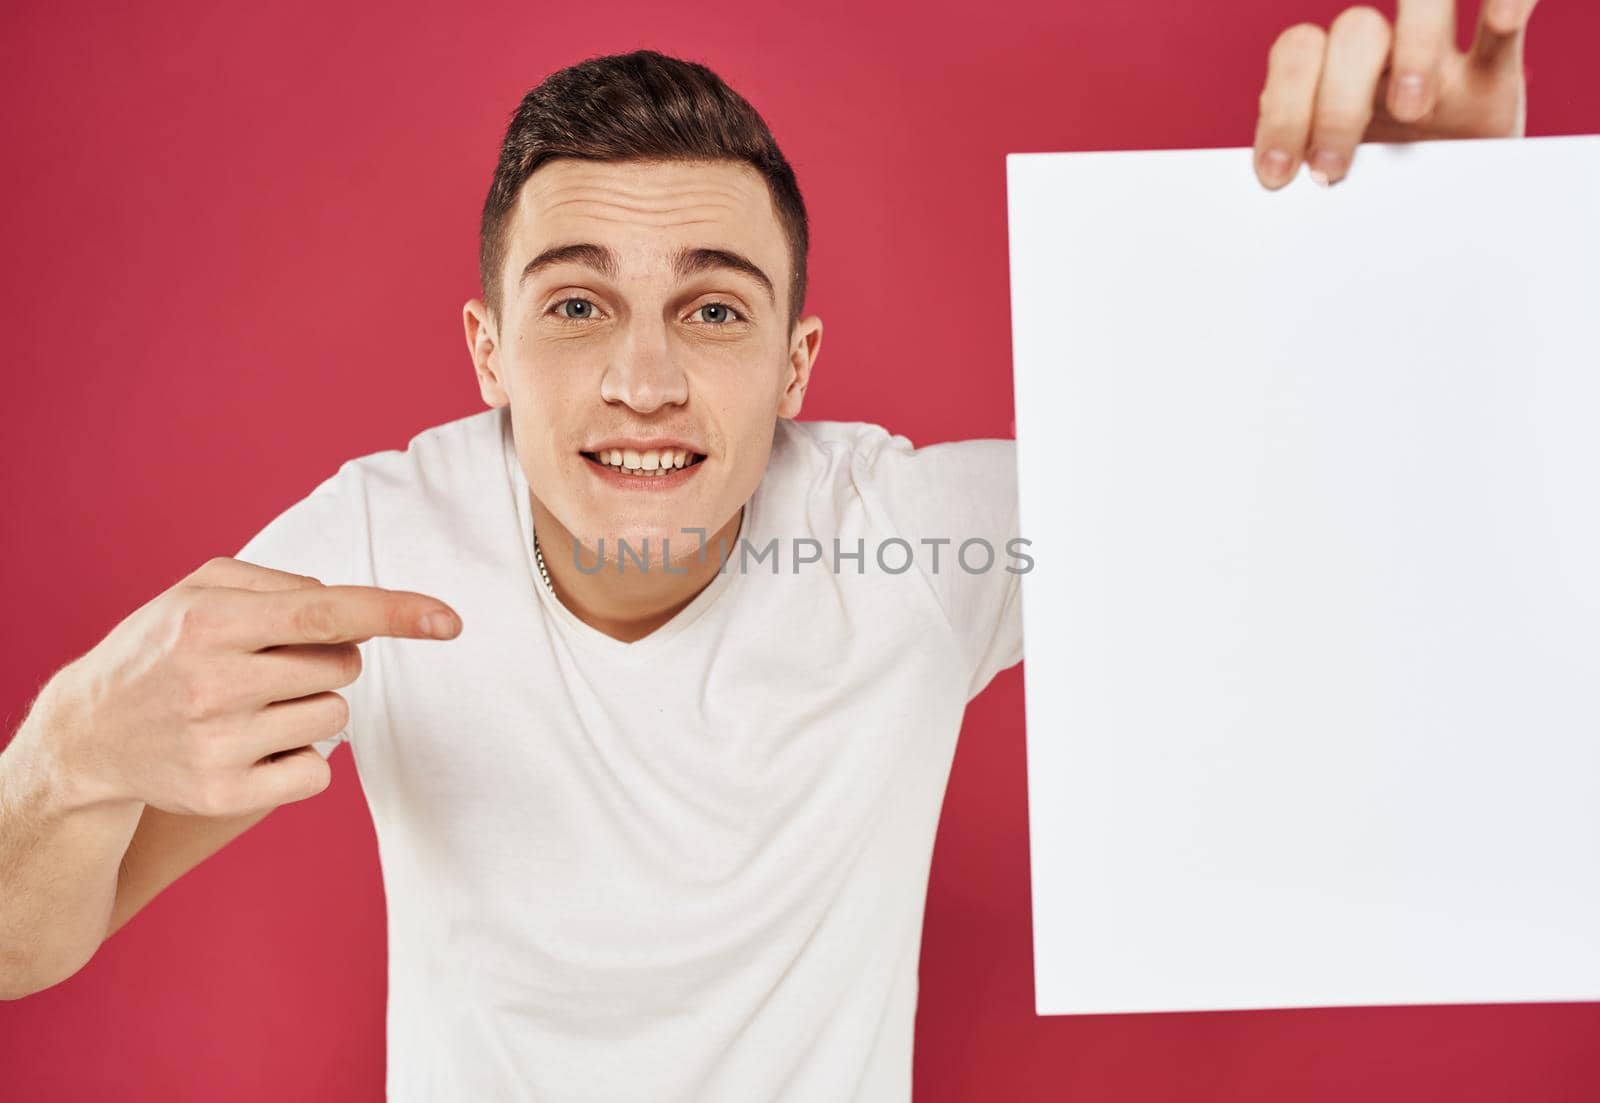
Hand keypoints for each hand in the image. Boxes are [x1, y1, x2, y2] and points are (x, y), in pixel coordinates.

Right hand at [36, 557, 461, 815]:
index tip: (449, 620)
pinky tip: (254, 747)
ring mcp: (219, 744)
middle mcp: (214, 683)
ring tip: (251, 706)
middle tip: (270, 666)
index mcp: (210, 622)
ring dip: (311, 708)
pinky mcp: (224, 794)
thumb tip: (357, 614)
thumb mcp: (201, 590)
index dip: (395, 613)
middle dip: (327, 662)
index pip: (325, 613)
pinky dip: (302, 759)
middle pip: (343, 667)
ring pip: (335, 718)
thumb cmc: (162, 647)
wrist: (89, 733)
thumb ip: (283, 585)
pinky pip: (318, 772)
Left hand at [1253, 0, 1538, 188]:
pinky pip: (1508, 10)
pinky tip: (1503, 21)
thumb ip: (1309, 186)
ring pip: (1427, 1)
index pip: (1298, 54)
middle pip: (1356, 31)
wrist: (1443, 215)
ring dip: (1415, 46)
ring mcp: (1441, 58)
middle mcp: (1381, 57)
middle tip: (1332, 170)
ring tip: (1413, 112)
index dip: (1283, 106)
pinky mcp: (1496, 70)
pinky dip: (1509, 2)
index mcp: (1328, 78)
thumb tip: (1277, 214)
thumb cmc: (1371, 203)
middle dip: (1338, 103)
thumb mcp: (1337, 197)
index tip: (1278, 176)